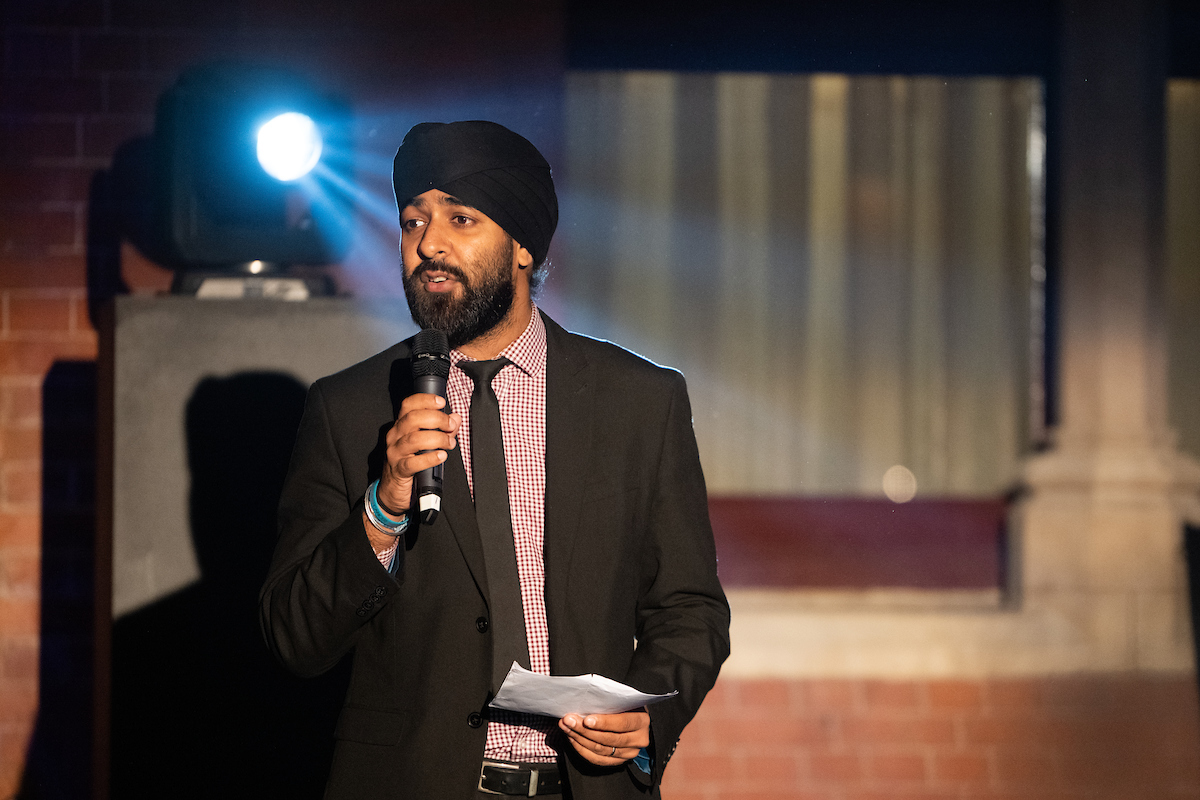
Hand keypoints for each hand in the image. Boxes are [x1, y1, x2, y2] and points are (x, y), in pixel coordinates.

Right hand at [363, 394, 459, 551]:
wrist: (392, 491)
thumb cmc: (410, 464)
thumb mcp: (425, 444)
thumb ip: (442, 430)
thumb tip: (456, 418)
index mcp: (401, 426)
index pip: (408, 405)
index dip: (424, 400)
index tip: (441, 401)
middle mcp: (395, 436)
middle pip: (412, 418)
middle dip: (436, 418)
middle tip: (451, 425)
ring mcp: (395, 453)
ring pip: (414, 439)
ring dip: (437, 438)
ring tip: (450, 443)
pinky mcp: (398, 470)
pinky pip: (413, 463)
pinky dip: (429, 458)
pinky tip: (441, 456)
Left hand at [558, 709, 649, 765]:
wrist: (636, 720)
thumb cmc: (627, 705)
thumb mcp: (624, 700)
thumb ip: (610, 703)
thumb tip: (586, 702)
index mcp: (642, 721)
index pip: (622, 723)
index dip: (604, 723)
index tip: (586, 720)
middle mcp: (638, 740)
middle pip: (609, 739)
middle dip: (585, 730)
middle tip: (568, 721)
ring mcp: (629, 753)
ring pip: (601, 750)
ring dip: (579, 738)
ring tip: (566, 727)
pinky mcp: (619, 761)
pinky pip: (598, 759)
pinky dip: (582, 749)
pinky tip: (572, 738)